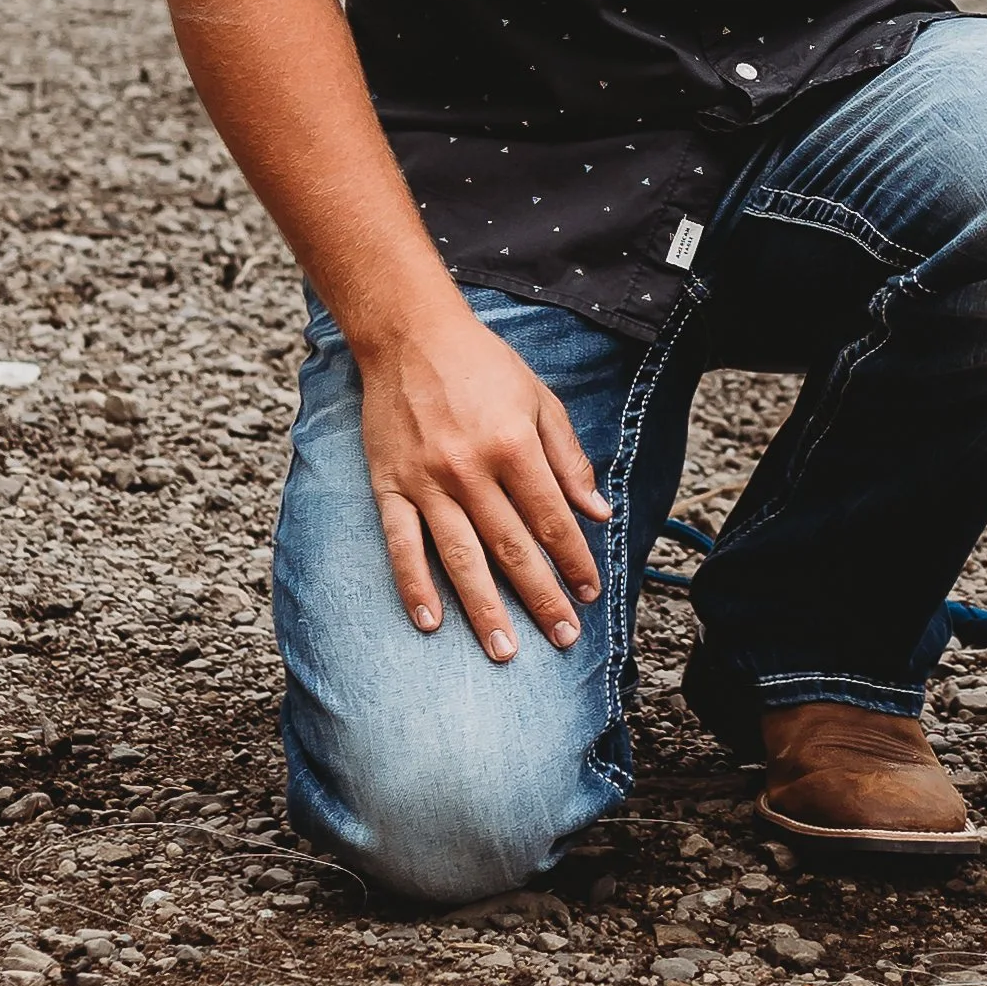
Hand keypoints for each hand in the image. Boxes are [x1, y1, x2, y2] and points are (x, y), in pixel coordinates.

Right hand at [356, 305, 613, 662]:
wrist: (409, 335)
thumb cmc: (482, 366)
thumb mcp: (539, 400)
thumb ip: (568, 459)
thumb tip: (599, 512)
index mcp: (513, 445)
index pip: (552, 519)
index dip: (575, 560)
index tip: (591, 594)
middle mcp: (471, 468)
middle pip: (512, 547)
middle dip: (541, 597)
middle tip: (563, 639)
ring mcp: (426, 481)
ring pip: (460, 557)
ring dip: (484, 608)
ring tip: (504, 650)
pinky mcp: (388, 486)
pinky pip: (402, 545)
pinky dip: (414, 586)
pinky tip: (430, 623)